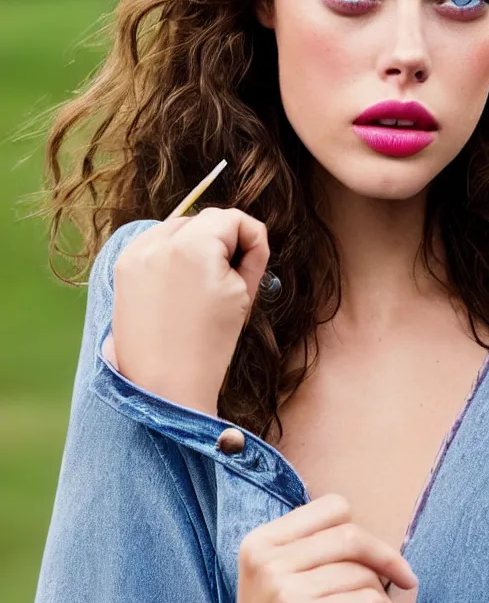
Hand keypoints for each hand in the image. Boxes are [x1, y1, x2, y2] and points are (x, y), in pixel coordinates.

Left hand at [108, 207, 269, 412]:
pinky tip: (177, 287)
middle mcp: (158, 241)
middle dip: (221, 241)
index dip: (251, 238)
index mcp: (194, 246)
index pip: (232, 217)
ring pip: (178, 227)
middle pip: (204, 218)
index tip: (251, 265)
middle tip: (227, 279)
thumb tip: (246, 237)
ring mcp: (135, 253)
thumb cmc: (211, 345)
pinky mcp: (122, 268)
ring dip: (194, 245)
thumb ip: (249, 254)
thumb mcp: (243, 294)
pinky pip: (154, 244)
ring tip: (199, 286)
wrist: (164, 386)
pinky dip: (170, 255)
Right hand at [236, 494, 417, 602]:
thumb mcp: (278, 590)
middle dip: (388, 563)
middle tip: (406, 585)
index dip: (364, 534)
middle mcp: (267, 561)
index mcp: (259, 544)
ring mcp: (284, 590)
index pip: (331, 508)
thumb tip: (373, 543)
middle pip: (352, 537)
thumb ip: (309, 556)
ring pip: (366, 576)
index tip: (380, 559)